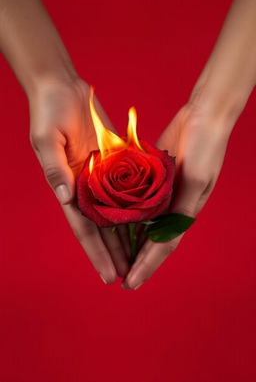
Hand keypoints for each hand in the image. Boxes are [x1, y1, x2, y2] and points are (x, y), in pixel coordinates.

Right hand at [29, 78, 129, 282]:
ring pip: (117, 213)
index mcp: (67, 185)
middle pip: (103, 228)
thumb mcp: (46, 138)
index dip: (96, 253)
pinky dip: (135, 207)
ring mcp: (100, 176)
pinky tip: (147, 221)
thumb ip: (55, 168)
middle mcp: (85, 186)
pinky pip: (127, 189)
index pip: (84, 228)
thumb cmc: (49, 110)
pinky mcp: (113, 162)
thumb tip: (65, 198)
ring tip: (138, 258)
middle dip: (114, 253)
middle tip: (129, 277)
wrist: (62, 87)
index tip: (109, 276)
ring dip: (126, 236)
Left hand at [122, 104, 230, 289]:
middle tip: (120, 277)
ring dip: (132, 242)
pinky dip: (128, 214)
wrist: (204, 116)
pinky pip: (139, 201)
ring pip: (144, 223)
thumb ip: (180, 207)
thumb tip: (164, 235)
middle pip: (153, 239)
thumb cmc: (205, 147)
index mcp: (186, 211)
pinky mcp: (156, 177)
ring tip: (117, 257)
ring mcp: (165, 193)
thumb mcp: (195, 179)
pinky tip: (115, 221)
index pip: (163, 246)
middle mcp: (174, 206)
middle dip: (138, 260)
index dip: (147, 266)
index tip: (131, 283)